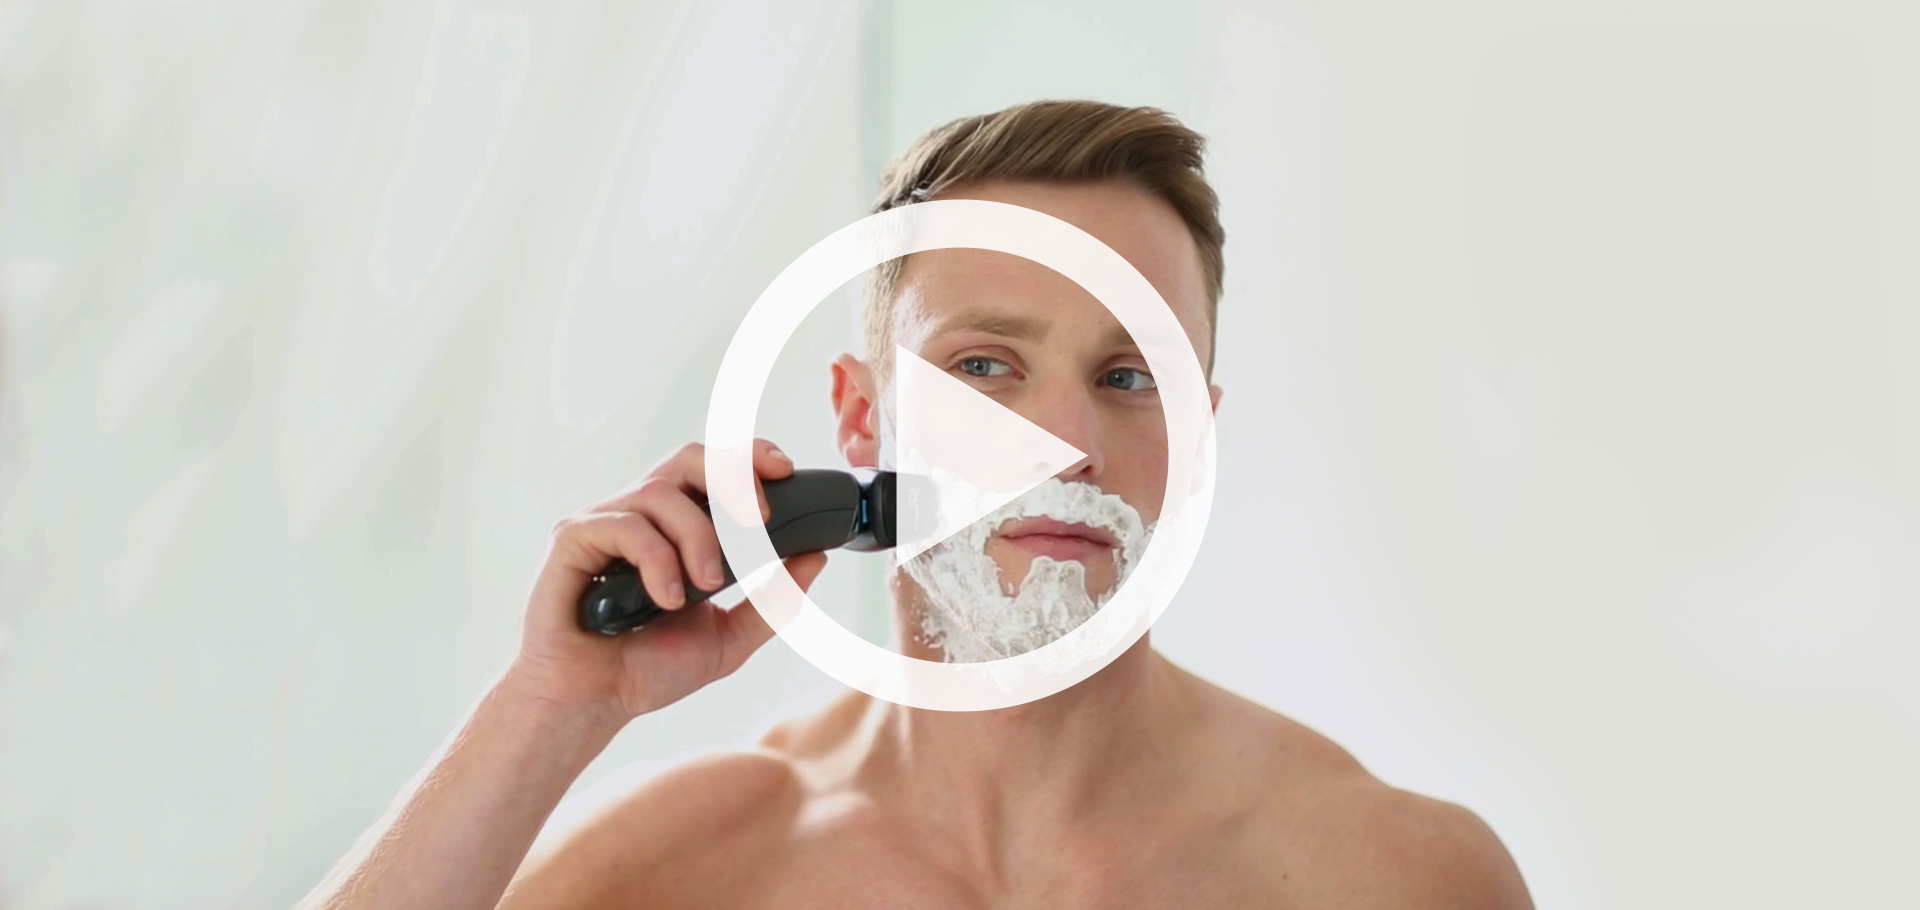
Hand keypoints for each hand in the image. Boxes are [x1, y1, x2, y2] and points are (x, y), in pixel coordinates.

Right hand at [503, 439, 826, 720]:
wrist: (590, 705)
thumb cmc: (646, 668)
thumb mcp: (728, 638)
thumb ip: (771, 600)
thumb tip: (816, 558)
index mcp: (675, 527)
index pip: (713, 469)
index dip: (749, 458)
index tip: (785, 471)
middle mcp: (639, 514)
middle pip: (688, 458)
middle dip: (732, 477)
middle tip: (760, 519)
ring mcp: (603, 523)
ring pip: (660, 492)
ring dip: (698, 537)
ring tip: (706, 586)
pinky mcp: (572, 540)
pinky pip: (624, 525)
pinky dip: (657, 559)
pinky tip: (667, 598)